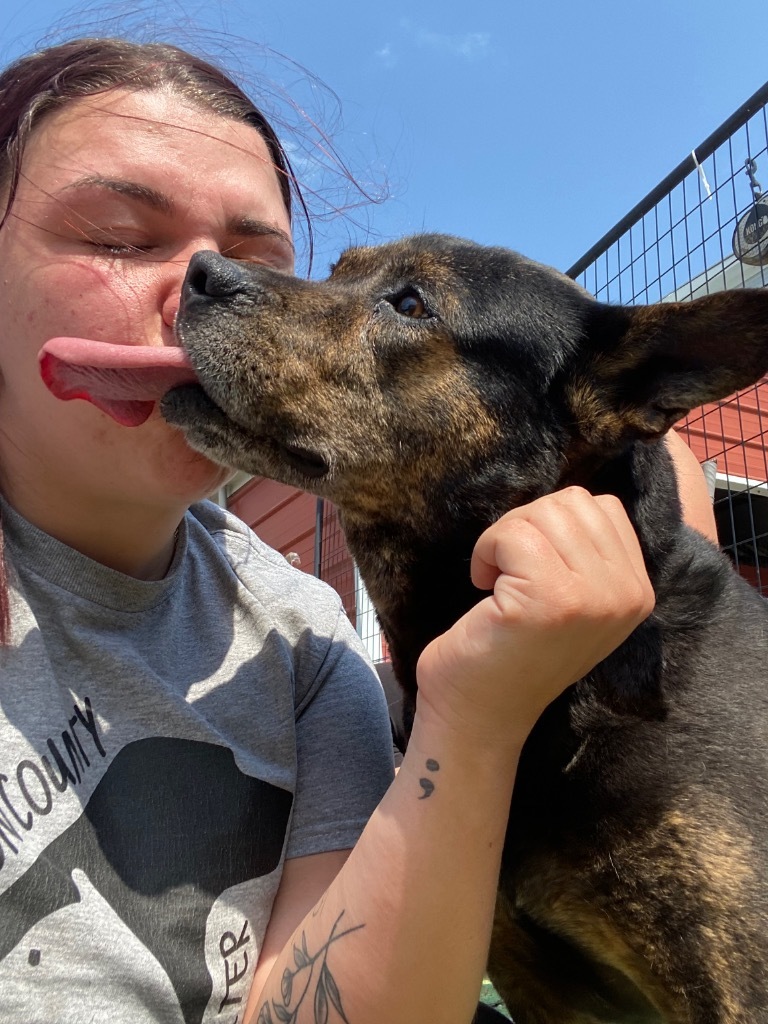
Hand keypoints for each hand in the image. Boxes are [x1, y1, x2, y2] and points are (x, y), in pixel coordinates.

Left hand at [415, 487, 654, 749]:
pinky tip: (484, 587)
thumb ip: (587, 554)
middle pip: (571, 501)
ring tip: (497, 580)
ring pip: (542, 512)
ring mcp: (593, 597)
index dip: (552, 525)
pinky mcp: (550, 599)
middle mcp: (627, 593)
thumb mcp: (574, 600)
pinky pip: (512, 534)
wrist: (479, 715)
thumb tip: (567, 500)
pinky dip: (486, 552)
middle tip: (506, 572)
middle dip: (525, 526)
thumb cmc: (512, 652)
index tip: (530, 567)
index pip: (602, 506)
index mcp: (639, 590)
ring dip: (503, 538)